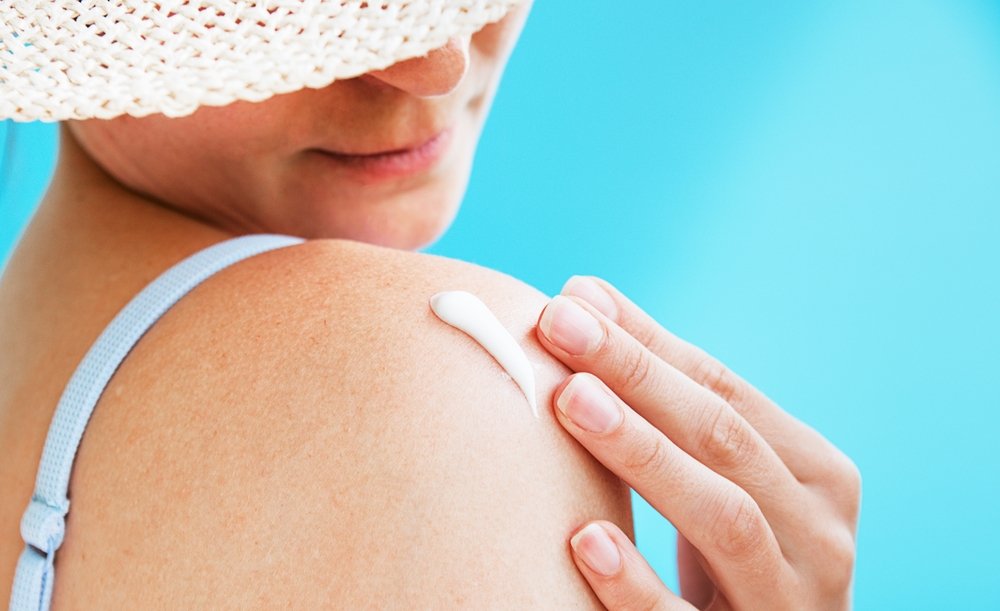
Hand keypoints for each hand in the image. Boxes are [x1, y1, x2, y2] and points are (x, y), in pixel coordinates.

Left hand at [534, 276, 860, 610]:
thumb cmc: (740, 558)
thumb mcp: (724, 478)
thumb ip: (667, 398)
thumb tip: (585, 295)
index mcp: (816, 474)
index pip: (725, 390)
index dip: (649, 342)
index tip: (575, 298)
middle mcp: (819, 533)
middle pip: (722, 437)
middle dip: (636, 373)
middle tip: (558, 323)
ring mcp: (788, 600)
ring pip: (723, 518)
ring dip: (644, 454)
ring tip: (571, 399)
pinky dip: (637, 583)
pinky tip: (583, 540)